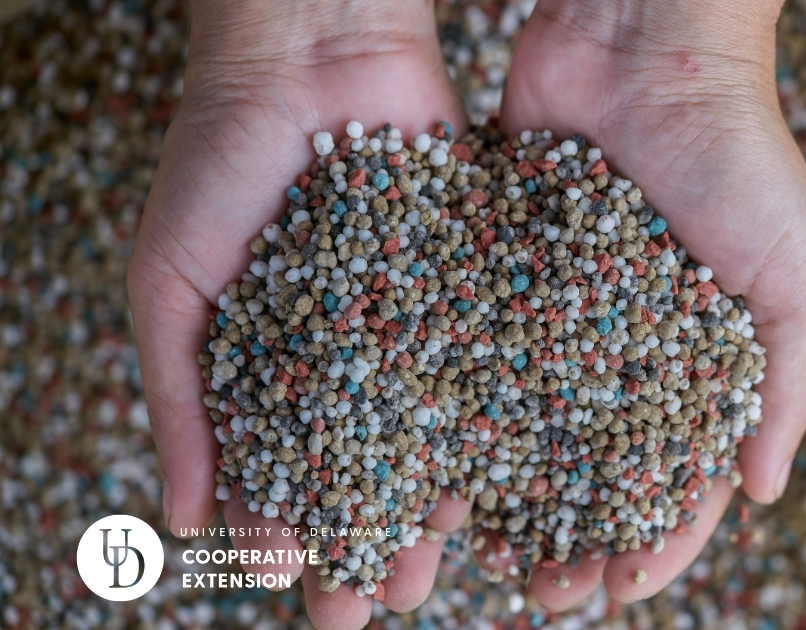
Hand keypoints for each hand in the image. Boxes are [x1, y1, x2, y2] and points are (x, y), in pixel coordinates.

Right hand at [127, 1, 469, 626]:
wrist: (312, 55)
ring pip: (425, 434)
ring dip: (426, 506)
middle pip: (361, 466)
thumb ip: (178, 398)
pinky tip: (494, 482)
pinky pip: (481, 367)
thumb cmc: (219, 161)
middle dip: (366, 538)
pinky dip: (485, 425)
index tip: (299, 595)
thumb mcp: (169, 283)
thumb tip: (182, 523)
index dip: (287, 532)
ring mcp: (414, 324)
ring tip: (436, 571)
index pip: (280, 467)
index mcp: (273, 360)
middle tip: (377, 609)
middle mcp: (349, 354)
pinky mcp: (470, 286)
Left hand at [497, 0, 805, 608]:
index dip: (656, 536)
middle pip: (597, 465)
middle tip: (542, 594)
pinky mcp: (503, 274)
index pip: (683, 470)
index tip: (620, 587)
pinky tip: (438, 467)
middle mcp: (629, 347)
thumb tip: (760, 492)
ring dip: (511, 494)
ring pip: (530, 426)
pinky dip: (462, 416)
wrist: (648, 50)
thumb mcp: (799, 273)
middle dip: (574, 532)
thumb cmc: (742, 157)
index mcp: (703, 358)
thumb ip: (789, 383)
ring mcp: (563, 315)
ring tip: (481, 555)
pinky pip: (479, 359)